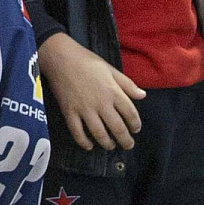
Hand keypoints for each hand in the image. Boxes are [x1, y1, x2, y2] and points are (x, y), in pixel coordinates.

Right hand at [38, 34, 144, 150]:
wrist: (61, 58)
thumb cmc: (87, 61)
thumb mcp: (111, 69)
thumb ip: (127, 84)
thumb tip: (143, 95)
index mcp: (113, 91)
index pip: (130, 113)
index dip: (135, 124)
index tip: (136, 129)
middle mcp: (101, 103)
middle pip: (117, 128)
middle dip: (125, 140)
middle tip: (128, 145)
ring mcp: (84, 110)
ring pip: (99, 133)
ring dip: (107, 143)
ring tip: (111, 146)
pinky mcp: (69, 113)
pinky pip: (77, 132)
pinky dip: (84, 142)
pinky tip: (89, 146)